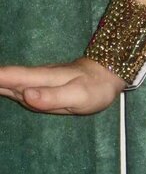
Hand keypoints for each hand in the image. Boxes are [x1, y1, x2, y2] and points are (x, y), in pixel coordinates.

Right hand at [0, 57, 125, 114]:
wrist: (107, 75)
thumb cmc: (94, 88)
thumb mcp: (77, 97)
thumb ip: (52, 98)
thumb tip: (25, 95)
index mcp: (42, 80)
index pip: (11, 78)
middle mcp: (34, 78)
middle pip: (4, 78)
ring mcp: (35, 81)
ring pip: (7, 81)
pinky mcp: (37, 85)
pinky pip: (13, 85)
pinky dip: (0, 84)